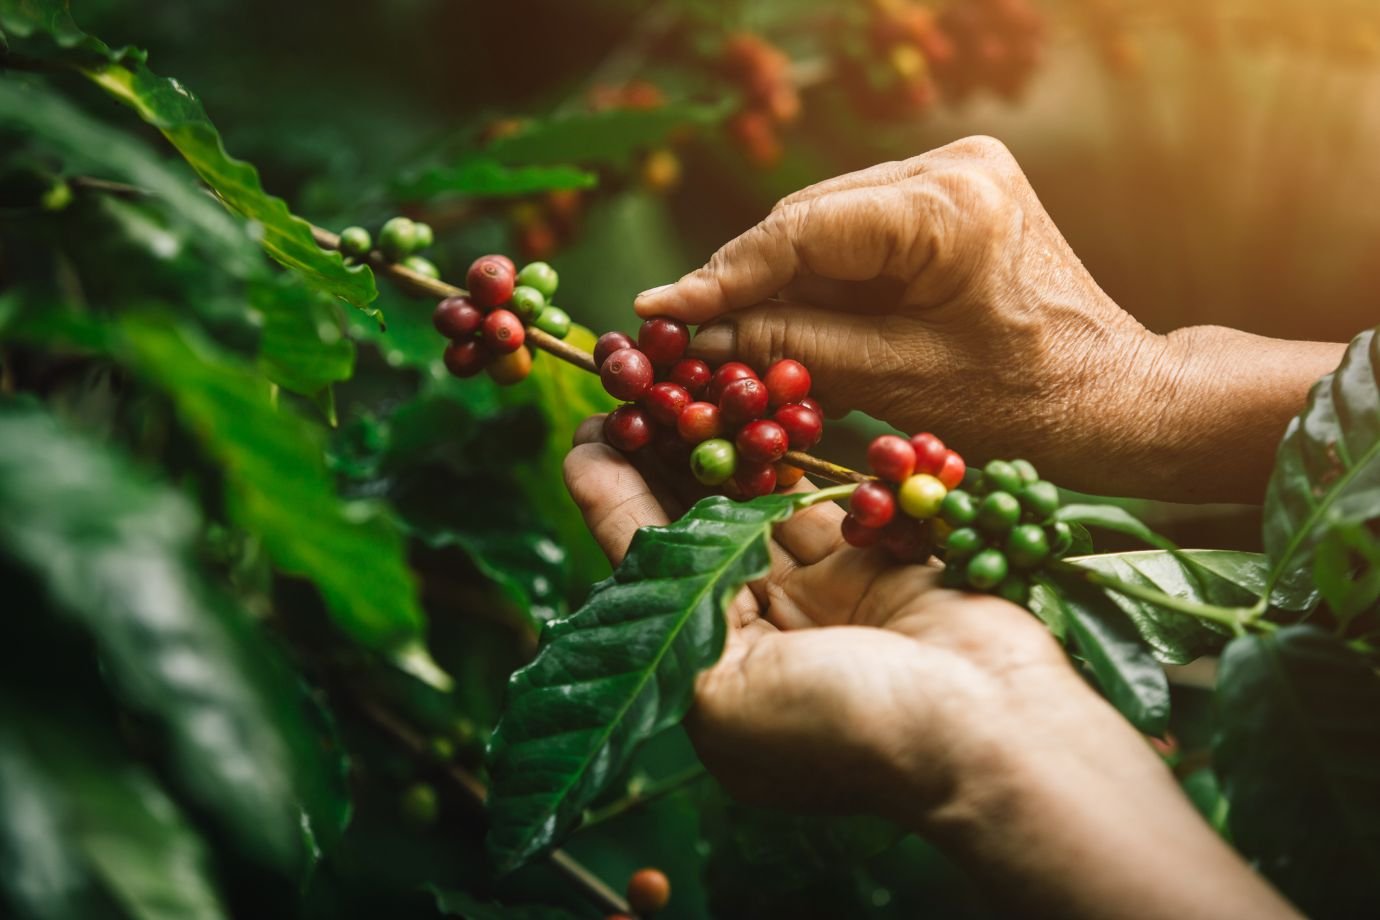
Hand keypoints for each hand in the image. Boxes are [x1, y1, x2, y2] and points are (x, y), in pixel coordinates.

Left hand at [563, 422, 1297, 917]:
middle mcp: (760, 634)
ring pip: (757, 502)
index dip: (612, 500)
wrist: (992, 732)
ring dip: (722, 443)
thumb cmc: (846, 728)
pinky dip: (790, 453)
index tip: (587, 432)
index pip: (648, 573)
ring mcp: (820, 595)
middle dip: (663, 459)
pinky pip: (821, 495)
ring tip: (680, 379)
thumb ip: (664, 604)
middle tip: (630, 386)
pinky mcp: (873, 559)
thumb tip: (611, 530)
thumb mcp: (721, 690)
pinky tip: (755, 403)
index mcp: (711, 677)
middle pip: (698, 530)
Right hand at [635, 136, 1342, 501]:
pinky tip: (782, 316)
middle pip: (809, 219)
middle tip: (681, 330)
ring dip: (778, 279)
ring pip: (827, 223)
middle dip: (745, 278)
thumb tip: (704, 331)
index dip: (724, 275)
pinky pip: (858, 232)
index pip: (803, 230)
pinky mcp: (952, 193)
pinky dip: (820, 277)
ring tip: (723, 333)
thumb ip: (796, 345)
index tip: (660, 309)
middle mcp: (951, 165)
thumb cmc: (1023, 403)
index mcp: (949, 206)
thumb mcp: (897, 383)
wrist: (1112, 395)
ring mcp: (954, 172)